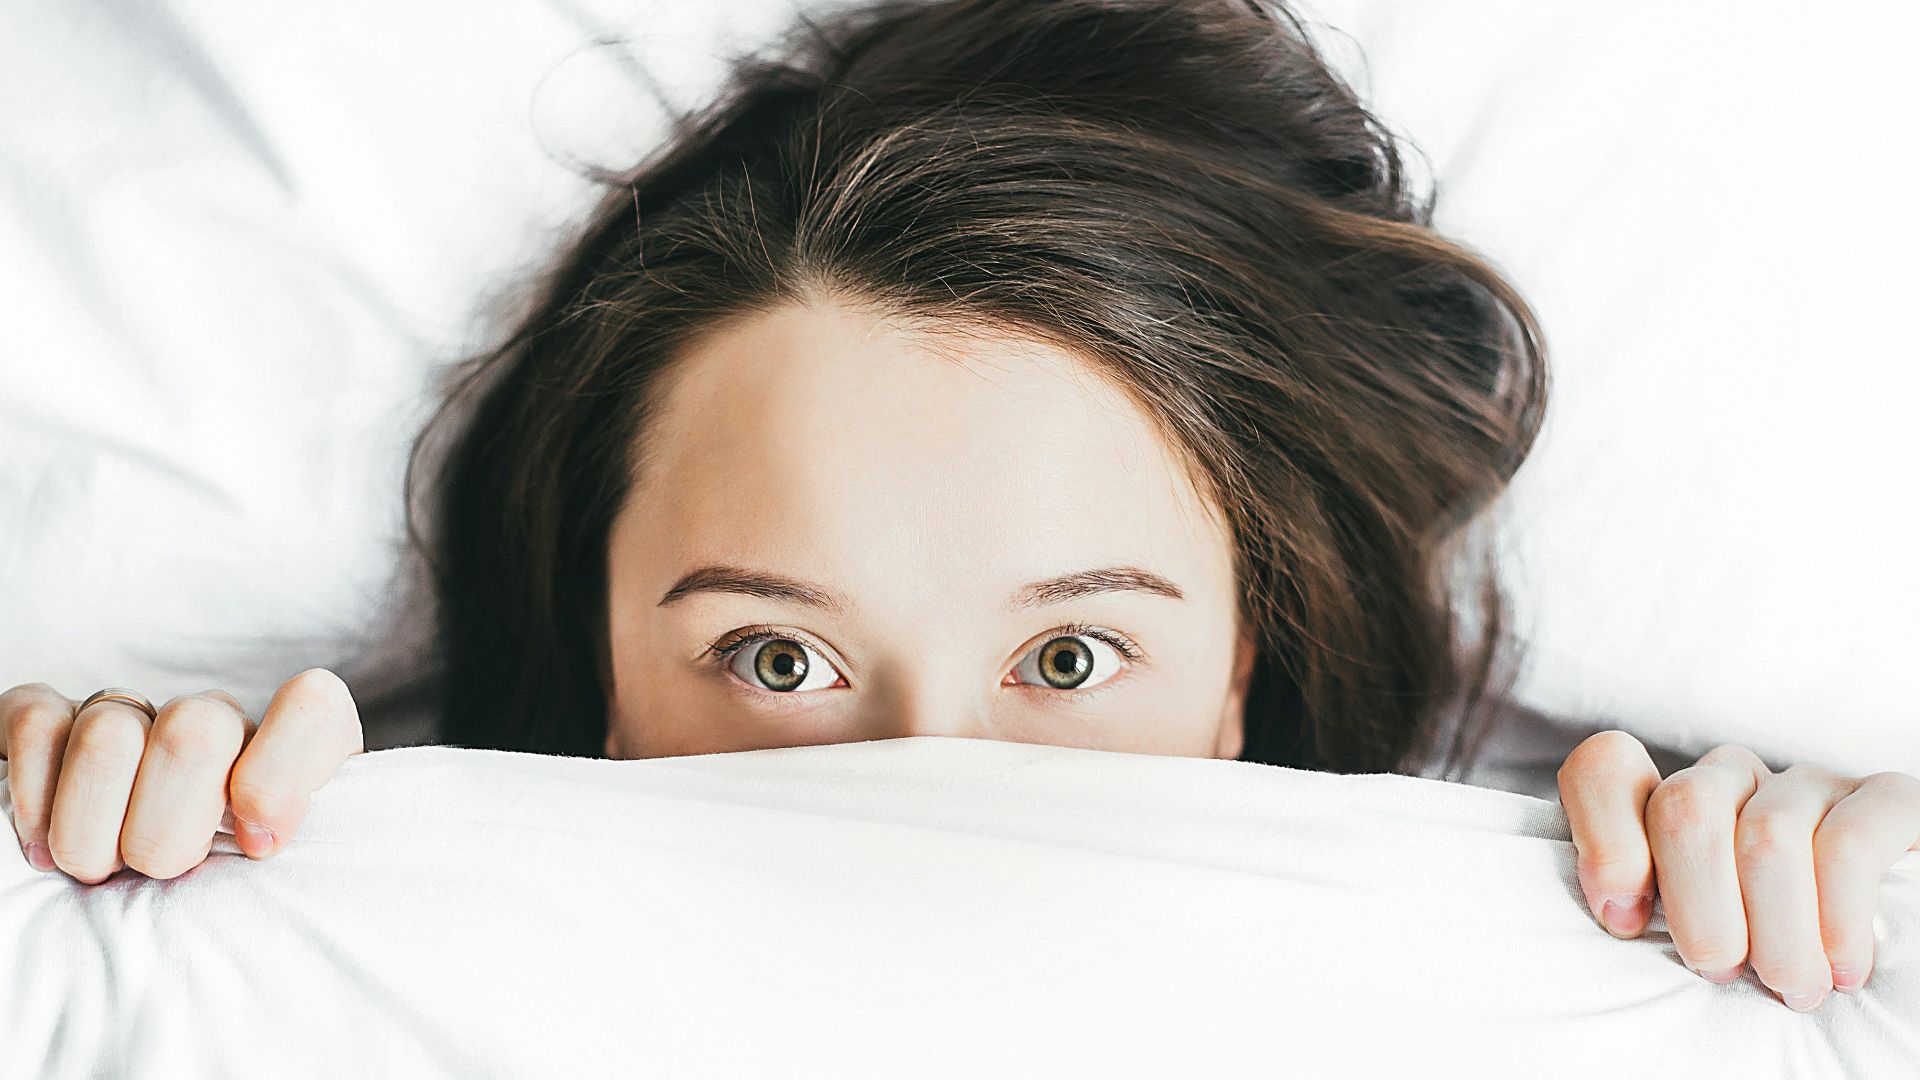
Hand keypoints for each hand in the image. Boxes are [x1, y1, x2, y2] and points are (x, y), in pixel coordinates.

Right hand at [1, 668, 362, 882]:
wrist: (137, 892)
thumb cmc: (229, 896)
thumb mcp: (282, 887)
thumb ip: (295, 861)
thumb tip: (261, 840)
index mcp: (292, 752)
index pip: (313, 709)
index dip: (280, 777)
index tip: (257, 847)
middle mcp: (216, 720)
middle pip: (195, 733)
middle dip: (166, 833)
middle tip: (161, 873)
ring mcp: (135, 714)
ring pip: (109, 736)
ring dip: (94, 833)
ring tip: (102, 870)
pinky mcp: (54, 719)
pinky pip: (37, 726)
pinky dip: (35, 802)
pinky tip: (46, 848)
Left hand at [1558, 730, 1919, 1010]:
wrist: (1882, 970)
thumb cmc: (1759, 961)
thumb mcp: (1684, 937)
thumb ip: (1639, 910)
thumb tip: (1619, 916)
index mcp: (1669, 803)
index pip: (1605, 769)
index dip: (1605, 843)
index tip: (1627, 923)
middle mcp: (1734, 778)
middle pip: (1686, 807)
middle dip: (1699, 907)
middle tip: (1721, 971)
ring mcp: (1809, 784)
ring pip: (1767, 835)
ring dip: (1776, 932)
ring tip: (1791, 987)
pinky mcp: (1887, 801)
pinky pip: (1849, 843)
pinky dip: (1838, 916)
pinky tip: (1842, 967)